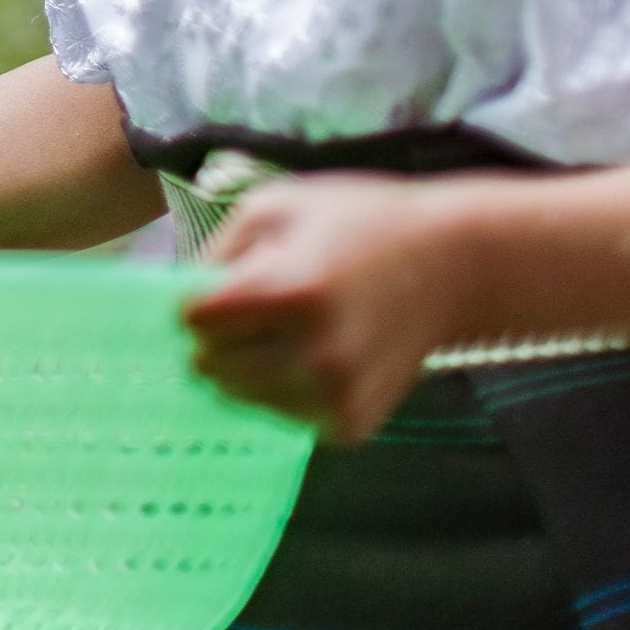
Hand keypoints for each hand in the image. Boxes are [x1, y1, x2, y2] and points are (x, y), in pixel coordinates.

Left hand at [181, 173, 475, 441]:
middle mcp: (312, 351)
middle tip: (254, 313)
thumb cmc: (357, 223)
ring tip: (290, 331)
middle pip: (212, 366)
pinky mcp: (353, 422)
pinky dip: (287, 392)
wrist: (451, 266)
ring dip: (249, 368)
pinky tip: (316, 357)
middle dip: (218, 339)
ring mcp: (336, 394)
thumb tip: (179, 306)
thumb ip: (219, 253)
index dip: (197, 302)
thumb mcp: (276, 206)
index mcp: (288, 289)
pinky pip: (287, 416)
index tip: (220, 290)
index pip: (193, 321)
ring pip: (243, 397)